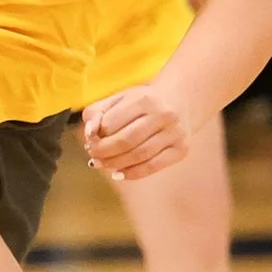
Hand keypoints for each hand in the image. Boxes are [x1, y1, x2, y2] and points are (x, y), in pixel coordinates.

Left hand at [81, 82, 196, 182]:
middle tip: (93, 156)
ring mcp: (175, 133)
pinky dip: (133, 173)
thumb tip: (89, 133)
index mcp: (144, 99)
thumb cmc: (142, 102)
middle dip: (103, 153)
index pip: (110, 124)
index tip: (89, 141)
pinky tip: (119, 173)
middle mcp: (163, 115)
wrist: (180, 100)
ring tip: (103, 165)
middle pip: (125, 142)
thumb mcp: (118, 98)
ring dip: (115, 164)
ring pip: (138, 156)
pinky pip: (153, 166)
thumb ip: (97, 112)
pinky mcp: (181, 149)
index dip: (95, 136)